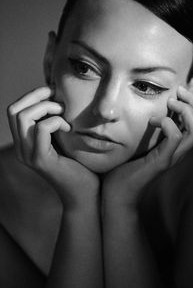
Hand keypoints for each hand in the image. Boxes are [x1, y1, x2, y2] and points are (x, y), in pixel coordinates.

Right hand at [7, 86, 98, 209]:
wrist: (85, 194)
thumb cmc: (79, 165)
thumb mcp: (63, 140)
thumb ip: (53, 124)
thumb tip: (57, 97)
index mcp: (24, 142)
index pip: (14, 111)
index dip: (32, 96)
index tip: (52, 93)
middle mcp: (21, 149)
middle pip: (14, 110)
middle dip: (36, 96)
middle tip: (58, 99)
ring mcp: (28, 155)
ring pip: (23, 116)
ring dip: (47, 107)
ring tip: (64, 115)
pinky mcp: (41, 160)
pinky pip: (42, 129)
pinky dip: (56, 121)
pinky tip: (68, 129)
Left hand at [102, 85, 192, 209]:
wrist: (117, 192)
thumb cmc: (127, 165)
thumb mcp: (143, 140)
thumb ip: (151, 125)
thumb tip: (155, 107)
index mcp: (178, 145)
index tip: (184, 86)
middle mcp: (180, 151)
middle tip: (178, 91)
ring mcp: (173, 156)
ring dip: (186, 110)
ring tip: (170, 102)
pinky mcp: (162, 161)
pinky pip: (175, 138)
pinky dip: (168, 123)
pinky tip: (153, 121)